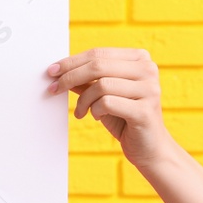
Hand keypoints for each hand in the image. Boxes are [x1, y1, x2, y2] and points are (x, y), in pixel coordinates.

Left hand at [48, 47, 175, 168]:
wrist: (149, 148)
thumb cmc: (125, 118)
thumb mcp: (103, 95)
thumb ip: (86, 80)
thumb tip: (58, 71)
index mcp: (140, 59)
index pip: (99, 53)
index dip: (72, 61)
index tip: (52, 71)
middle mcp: (148, 70)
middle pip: (98, 65)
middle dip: (70, 77)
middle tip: (53, 89)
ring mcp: (149, 89)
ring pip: (101, 84)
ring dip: (83, 100)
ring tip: (81, 112)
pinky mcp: (145, 110)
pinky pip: (107, 103)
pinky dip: (95, 110)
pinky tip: (97, 117)